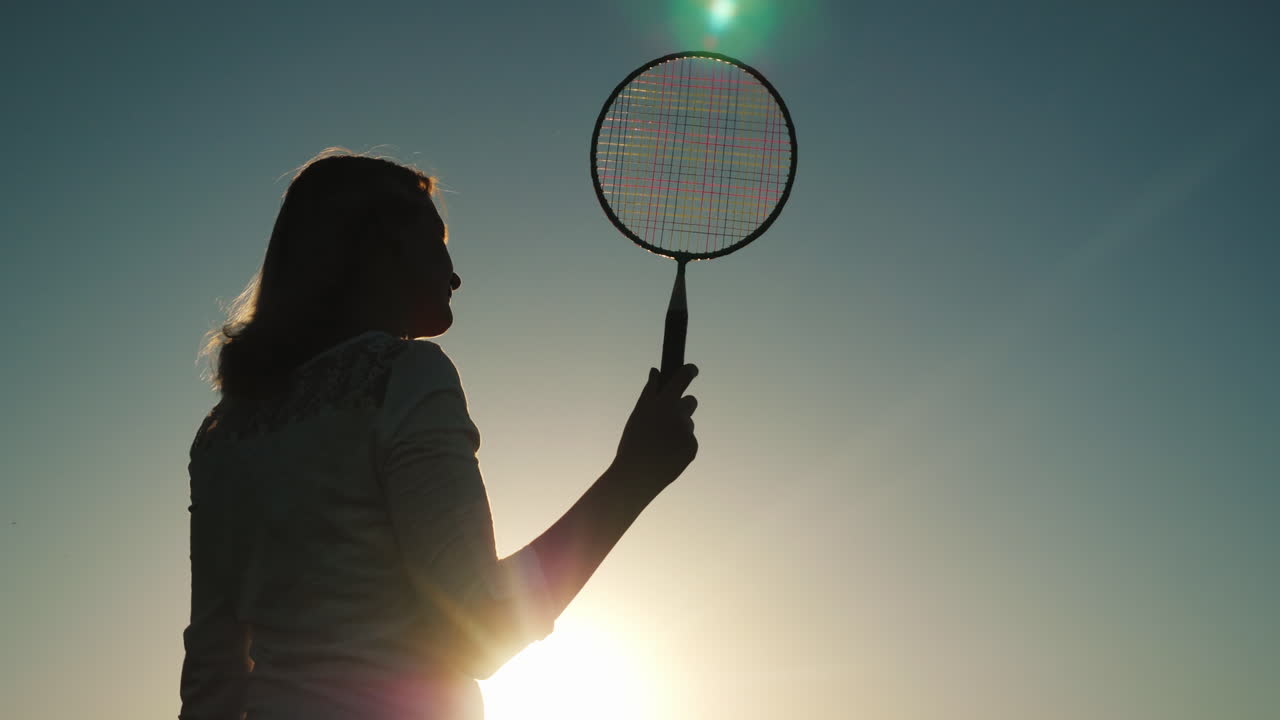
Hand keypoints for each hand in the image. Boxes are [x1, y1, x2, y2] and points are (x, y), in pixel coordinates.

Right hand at [612, 364, 699, 491]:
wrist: (637, 476)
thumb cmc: (633, 442)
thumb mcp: (638, 413)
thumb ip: (650, 390)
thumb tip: (656, 371)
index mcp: (664, 402)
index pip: (683, 378)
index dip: (690, 371)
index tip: (692, 369)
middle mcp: (679, 415)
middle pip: (691, 401)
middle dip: (682, 405)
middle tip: (669, 414)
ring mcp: (687, 432)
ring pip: (688, 423)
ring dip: (678, 428)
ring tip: (660, 442)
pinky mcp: (692, 448)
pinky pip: (689, 440)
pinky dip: (680, 444)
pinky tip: (666, 453)